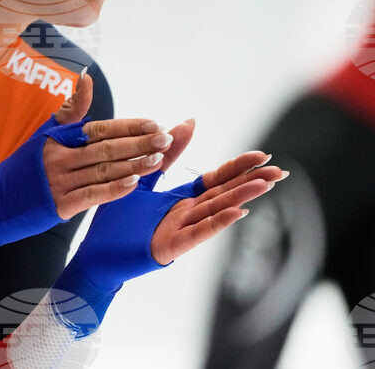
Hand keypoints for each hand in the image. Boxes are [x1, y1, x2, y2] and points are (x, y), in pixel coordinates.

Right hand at [45, 73, 187, 218]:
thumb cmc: (28, 164)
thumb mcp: (45, 132)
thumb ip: (72, 108)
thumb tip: (87, 76)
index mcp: (60, 138)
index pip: (100, 129)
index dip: (128, 127)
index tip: (154, 124)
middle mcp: (61, 157)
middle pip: (107, 149)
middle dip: (139, 144)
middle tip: (166, 139)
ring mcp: (61, 182)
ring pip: (104, 171)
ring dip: (133, 166)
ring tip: (159, 159)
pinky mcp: (61, 205)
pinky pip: (92, 195)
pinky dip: (114, 190)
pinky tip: (134, 183)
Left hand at [59, 144, 284, 297]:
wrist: (94, 253)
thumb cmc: (116, 219)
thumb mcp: (143, 178)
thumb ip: (166, 154)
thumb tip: (189, 122)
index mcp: (180, 199)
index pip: (215, 180)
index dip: (238, 167)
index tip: (262, 155)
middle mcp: (185, 214)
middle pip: (223, 194)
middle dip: (251, 182)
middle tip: (280, 171)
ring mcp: (180, 231)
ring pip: (216, 211)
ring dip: (241, 198)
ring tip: (264, 185)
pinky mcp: (170, 247)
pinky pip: (197, 233)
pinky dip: (218, 223)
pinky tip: (238, 213)